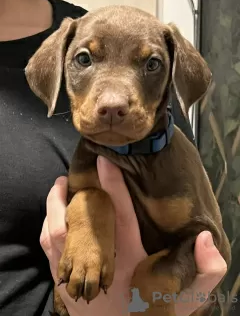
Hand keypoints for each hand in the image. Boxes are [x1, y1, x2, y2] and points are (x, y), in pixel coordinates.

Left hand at [40, 156, 226, 315]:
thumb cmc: (153, 314)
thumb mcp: (186, 297)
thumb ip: (206, 271)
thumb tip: (205, 238)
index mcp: (129, 257)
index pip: (121, 214)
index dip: (113, 185)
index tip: (104, 160)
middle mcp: (99, 261)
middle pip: (77, 221)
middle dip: (67, 195)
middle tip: (67, 176)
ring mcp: (77, 272)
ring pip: (56, 233)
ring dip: (53, 207)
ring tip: (58, 188)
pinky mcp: (63, 283)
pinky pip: (48, 249)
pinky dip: (48, 227)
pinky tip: (53, 217)